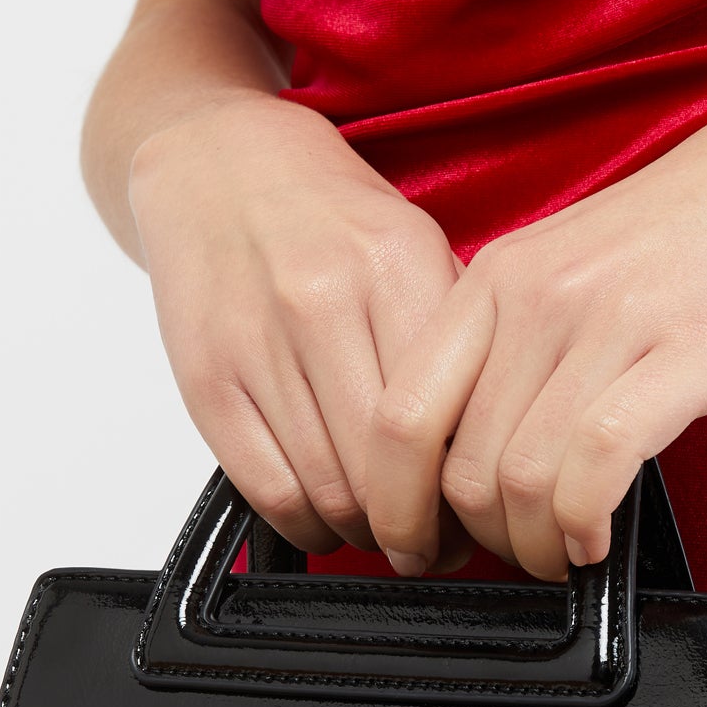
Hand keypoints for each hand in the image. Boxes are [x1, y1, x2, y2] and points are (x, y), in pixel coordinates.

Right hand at [129, 96, 466, 556]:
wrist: (214, 161)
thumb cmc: (327, 212)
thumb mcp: (415, 244)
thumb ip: (457, 334)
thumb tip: (500, 439)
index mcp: (396, 266)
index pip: (450, 417)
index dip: (471, 490)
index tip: (483, 514)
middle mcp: (325, 303)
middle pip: (389, 468)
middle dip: (422, 530)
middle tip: (440, 546)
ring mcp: (259, 342)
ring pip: (329, 488)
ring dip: (367, 534)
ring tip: (390, 536)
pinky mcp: (206, 377)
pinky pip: (264, 485)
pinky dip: (305, 524)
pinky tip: (327, 520)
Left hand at [363, 63, 706, 577]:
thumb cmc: (704, 227)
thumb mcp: (575, 266)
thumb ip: (515, 342)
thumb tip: (473, 450)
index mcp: (498, 274)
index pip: (399, 413)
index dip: (396, 503)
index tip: (419, 542)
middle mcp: (537, 295)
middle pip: (458, 467)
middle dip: (478, 542)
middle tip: (513, 559)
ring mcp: (610, 321)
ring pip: (520, 481)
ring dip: (534, 547)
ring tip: (561, 554)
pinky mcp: (687, 353)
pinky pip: (596, 467)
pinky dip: (585, 526)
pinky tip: (600, 537)